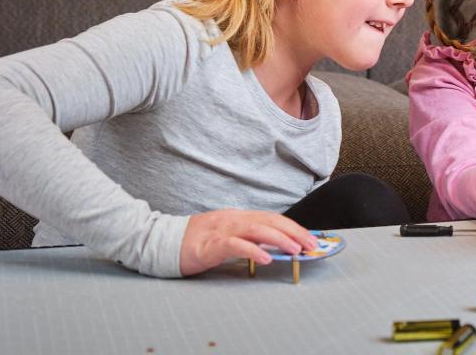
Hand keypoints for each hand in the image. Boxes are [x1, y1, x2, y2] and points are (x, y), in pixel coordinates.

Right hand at [179, 210, 317, 276]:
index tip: (310, 238)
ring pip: (257, 230)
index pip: (273, 218)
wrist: (163, 241)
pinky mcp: (210, 245)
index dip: (293, 227)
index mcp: (239, 216)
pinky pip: (235, 246)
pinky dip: (253, 251)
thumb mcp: (227, 234)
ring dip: (279, 239)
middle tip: (311, 244)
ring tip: (295, 249)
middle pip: (270, 221)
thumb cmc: (196, 240)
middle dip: (294, 232)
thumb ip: (248, 237)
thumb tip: (274, 246)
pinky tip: (266, 258)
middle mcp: (234, 219)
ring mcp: (222, 230)